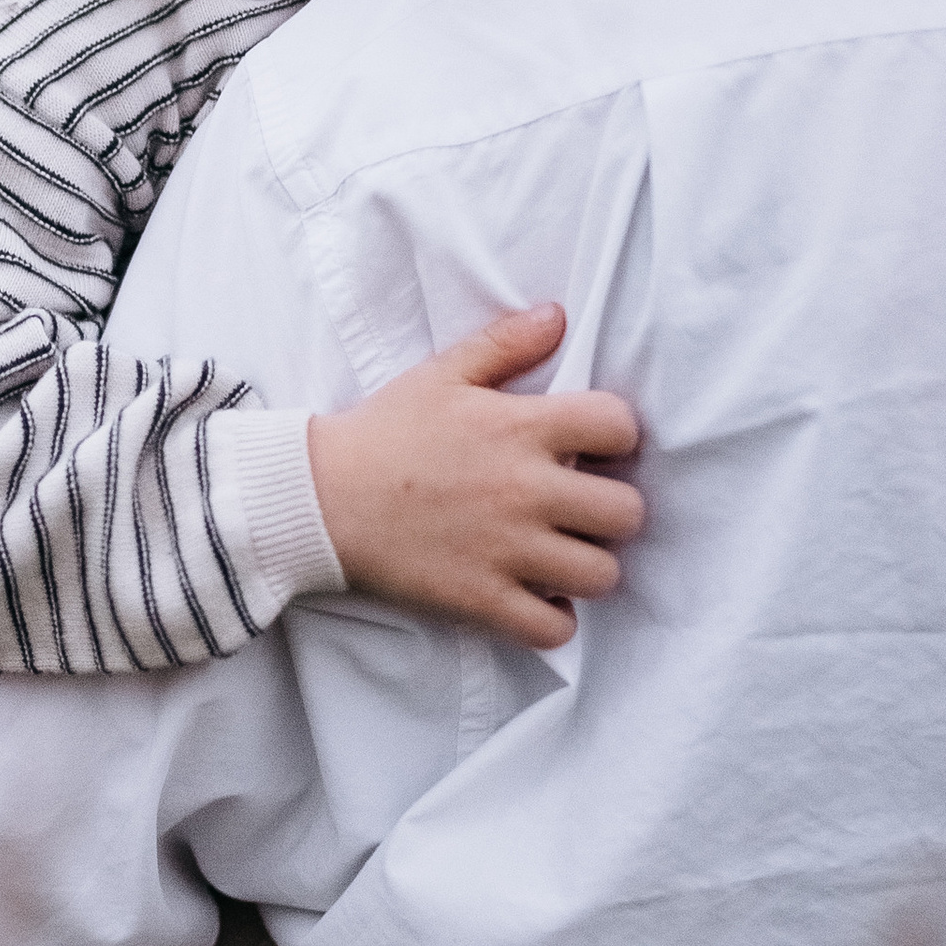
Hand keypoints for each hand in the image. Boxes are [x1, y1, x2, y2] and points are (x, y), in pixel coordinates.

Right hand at [306, 304, 642, 650]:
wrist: (317, 499)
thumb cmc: (382, 433)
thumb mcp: (442, 374)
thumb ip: (506, 344)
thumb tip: (558, 316)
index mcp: (522, 427)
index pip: (621, 428)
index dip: (615, 437)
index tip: (591, 448)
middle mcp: (526, 489)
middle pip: (627, 513)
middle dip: (611, 511)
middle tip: (579, 510)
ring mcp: (506, 550)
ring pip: (601, 575)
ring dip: (587, 568)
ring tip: (559, 556)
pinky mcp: (481, 600)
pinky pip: (554, 629)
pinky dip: (553, 620)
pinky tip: (534, 597)